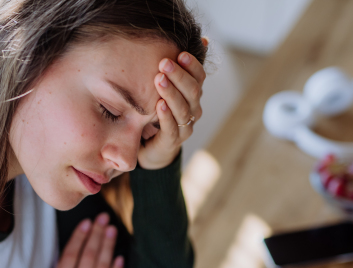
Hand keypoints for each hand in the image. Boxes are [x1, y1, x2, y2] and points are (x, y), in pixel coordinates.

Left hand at [138, 40, 207, 169]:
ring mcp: (185, 127)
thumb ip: (175, 67)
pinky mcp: (172, 141)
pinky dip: (166, 116)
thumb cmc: (158, 111)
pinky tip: (159, 105)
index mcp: (193, 95)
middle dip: (179, 76)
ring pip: (183, 109)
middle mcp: (194, 110)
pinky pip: (172, 128)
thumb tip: (200, 38)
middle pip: (192, 91)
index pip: (199, 77)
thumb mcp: (165, 87)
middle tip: (165, 62)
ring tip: (159, 79)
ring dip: (171, 93)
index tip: (180, 53)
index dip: (192, 65)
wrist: (152, 145)